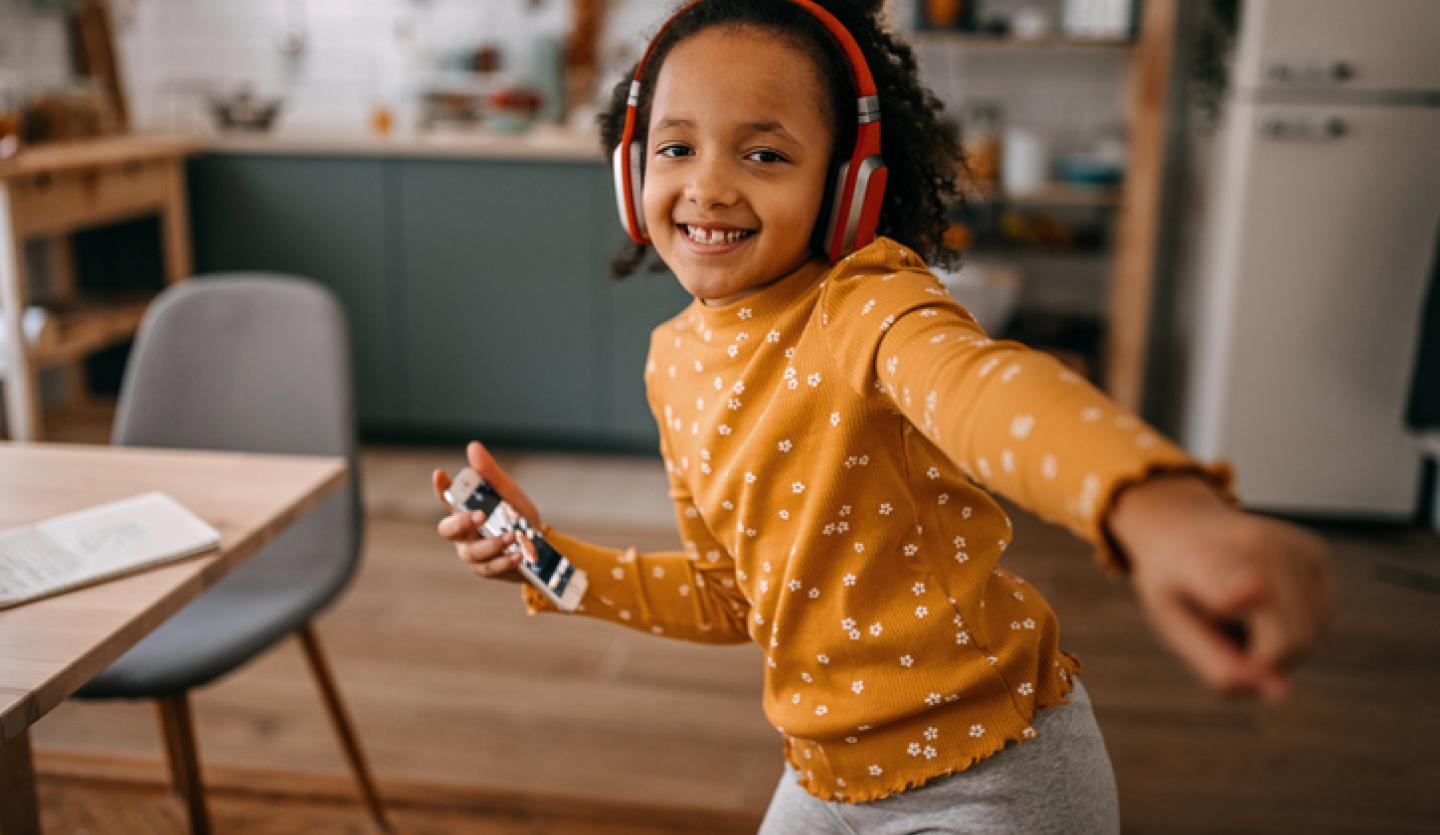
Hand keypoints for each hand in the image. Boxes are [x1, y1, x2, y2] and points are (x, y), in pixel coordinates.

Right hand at [432, 441, 543, 582]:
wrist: (541, 549)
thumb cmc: (517, 517)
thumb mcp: (508, 493)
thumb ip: (490, 474)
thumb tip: (473, 447)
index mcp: (466, 509)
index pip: (447, 497)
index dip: (441, 488)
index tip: (440, 474)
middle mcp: (464, 533)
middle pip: (448, 530)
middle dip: (462, 523)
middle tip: (480, 515)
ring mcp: (473, 553)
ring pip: (472, 552)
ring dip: (492, 544)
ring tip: (512, 535)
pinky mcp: (486, 569)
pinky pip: (490, 567)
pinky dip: (504, 560)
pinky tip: (517, 554)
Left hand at [1106, 474, 1334, 703]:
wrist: (1182, 527)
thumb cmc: (1175, 586)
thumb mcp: (1174, 627)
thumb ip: (1218, 666)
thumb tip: (1282, 695)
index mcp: (1201, 561)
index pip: (1231, 581)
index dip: (1239, 591)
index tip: (1254, 589)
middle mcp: (1256, 545)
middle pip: (1291, 641)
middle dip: (1264, 661)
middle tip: (1223, 640)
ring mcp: (1292, 545)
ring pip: (1313, 635)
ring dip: (1279, 645)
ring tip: (1237, 615)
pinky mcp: (1316, 552)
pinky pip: (1322, 620)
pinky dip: (1295, 627)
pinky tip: (1262, 604)